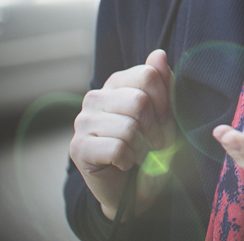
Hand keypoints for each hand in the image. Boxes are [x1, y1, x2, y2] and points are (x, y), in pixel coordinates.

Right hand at [69, 49, 175, 220]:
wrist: (137, 190)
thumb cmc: (153, 148)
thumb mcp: (166, 115)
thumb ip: (164, 85)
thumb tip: (159, 53)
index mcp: (117, 83)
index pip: (148, 74)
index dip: (164, 102)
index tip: (162, 120)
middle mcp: (95, 97)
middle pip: (139, 101)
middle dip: (155, 129)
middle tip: (153, 143)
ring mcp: (82, 121)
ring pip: (128, 127)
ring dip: (143, 148)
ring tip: (139, 154)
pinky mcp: (78, 148)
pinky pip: (117, 148)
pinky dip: (129, 160)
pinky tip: (123, 164)